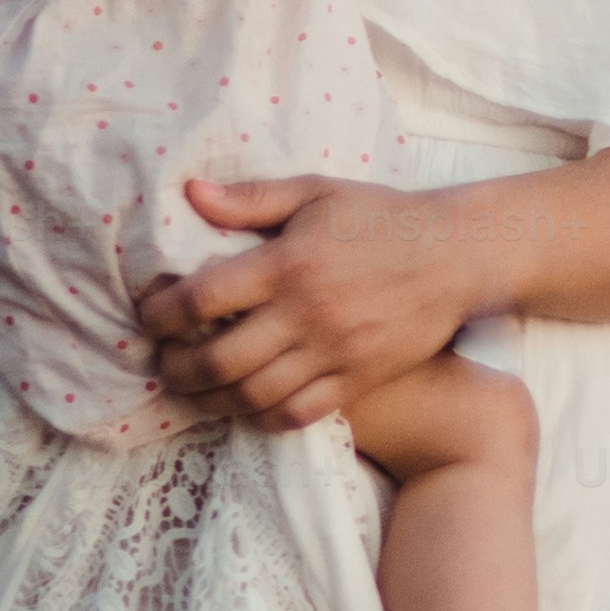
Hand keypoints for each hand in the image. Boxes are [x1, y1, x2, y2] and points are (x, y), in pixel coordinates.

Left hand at [134, 175, 500, 431]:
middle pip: (218, 360)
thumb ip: (252, 199)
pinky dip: (262, 417)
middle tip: (164, 362)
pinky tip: (247, 405)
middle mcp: (307, 313)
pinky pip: (297, 413)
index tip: (151, 315)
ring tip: (196, 387)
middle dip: (176, 368)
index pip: (202, 298)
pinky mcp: (358, 379)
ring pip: (251, 395)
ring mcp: (334, 352)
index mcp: (289, 263)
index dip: (162, 313)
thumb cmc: (382, 218)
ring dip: (210, 399)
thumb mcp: (317, 193)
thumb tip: (191, 194)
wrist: (457, 255)